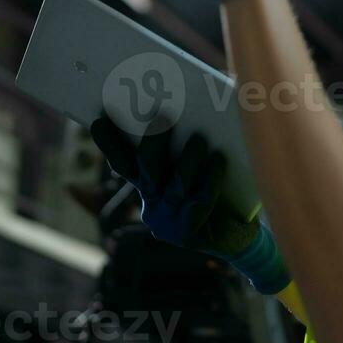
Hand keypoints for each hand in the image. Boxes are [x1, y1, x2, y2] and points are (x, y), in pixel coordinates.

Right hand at [90, 116, 289, 293]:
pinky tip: (218, 160)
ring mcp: (166, 222)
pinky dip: (209, 179)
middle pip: (145, 169)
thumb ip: (186, 144)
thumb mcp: (200, 165)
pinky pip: (198, 202)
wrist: (241, 235)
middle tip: (164, 115)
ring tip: (199, 140)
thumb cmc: (222, 189)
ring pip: (174, 185)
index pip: (122, 161)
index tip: (100, 119)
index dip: (110, 143)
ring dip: (187, 160)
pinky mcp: (186, 236)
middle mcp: (151, 203)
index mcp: (146, 184)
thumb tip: (187, 106)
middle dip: (153, 141)